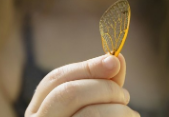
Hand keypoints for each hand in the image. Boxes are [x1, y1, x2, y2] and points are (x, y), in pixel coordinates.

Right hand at [25, 53, 139, 116]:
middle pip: (69, 93)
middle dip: (105, 87)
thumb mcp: (90, 108)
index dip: (87, 66)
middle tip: (125, 95)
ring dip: (121, 110)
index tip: (115, 60)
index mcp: (38, 113)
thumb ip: (101, 85)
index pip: (55, 80)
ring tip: (130, 115)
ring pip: (91, 114)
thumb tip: (116, 58)